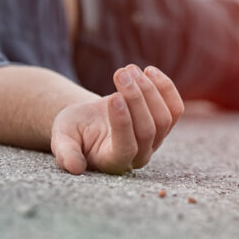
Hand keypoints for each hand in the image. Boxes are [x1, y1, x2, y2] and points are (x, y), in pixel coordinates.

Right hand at [50, 65, 184, 174]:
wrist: (90, 122)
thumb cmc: (74, 130)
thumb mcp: (63, 139)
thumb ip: (66, 154)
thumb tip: (74, 168)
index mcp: (112, 162)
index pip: (126, 147)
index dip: (123, 123)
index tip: (113, 96)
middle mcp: (138, 156)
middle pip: (147, 130)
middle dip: (136, 98)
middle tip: (121, 73)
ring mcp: (155, 141)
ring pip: (164, 118)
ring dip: (149, 90)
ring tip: (129, 70)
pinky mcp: (164, 125)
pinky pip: (175, 109)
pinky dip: (166, 89)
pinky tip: (149, 71)